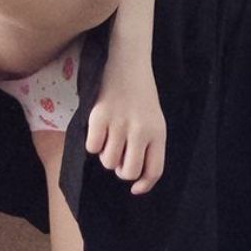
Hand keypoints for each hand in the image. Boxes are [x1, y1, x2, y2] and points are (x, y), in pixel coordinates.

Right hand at [84, 50, 165, 195]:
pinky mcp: (99, 116)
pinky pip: (92, 147)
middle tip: (119, 154)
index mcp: (158, 133)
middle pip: (128, 172)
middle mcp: (141, 131)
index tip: (135, 189)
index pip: (153, 171)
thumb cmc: (140, 95)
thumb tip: (136, 183)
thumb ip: (149, 148)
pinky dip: (92, 143)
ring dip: (106, 154)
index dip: (143, 185)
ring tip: (109, 137)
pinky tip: (98, 129)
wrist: (127, 61)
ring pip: (108, 161)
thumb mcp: (154, 120)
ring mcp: (119, 123)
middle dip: (121, 169)